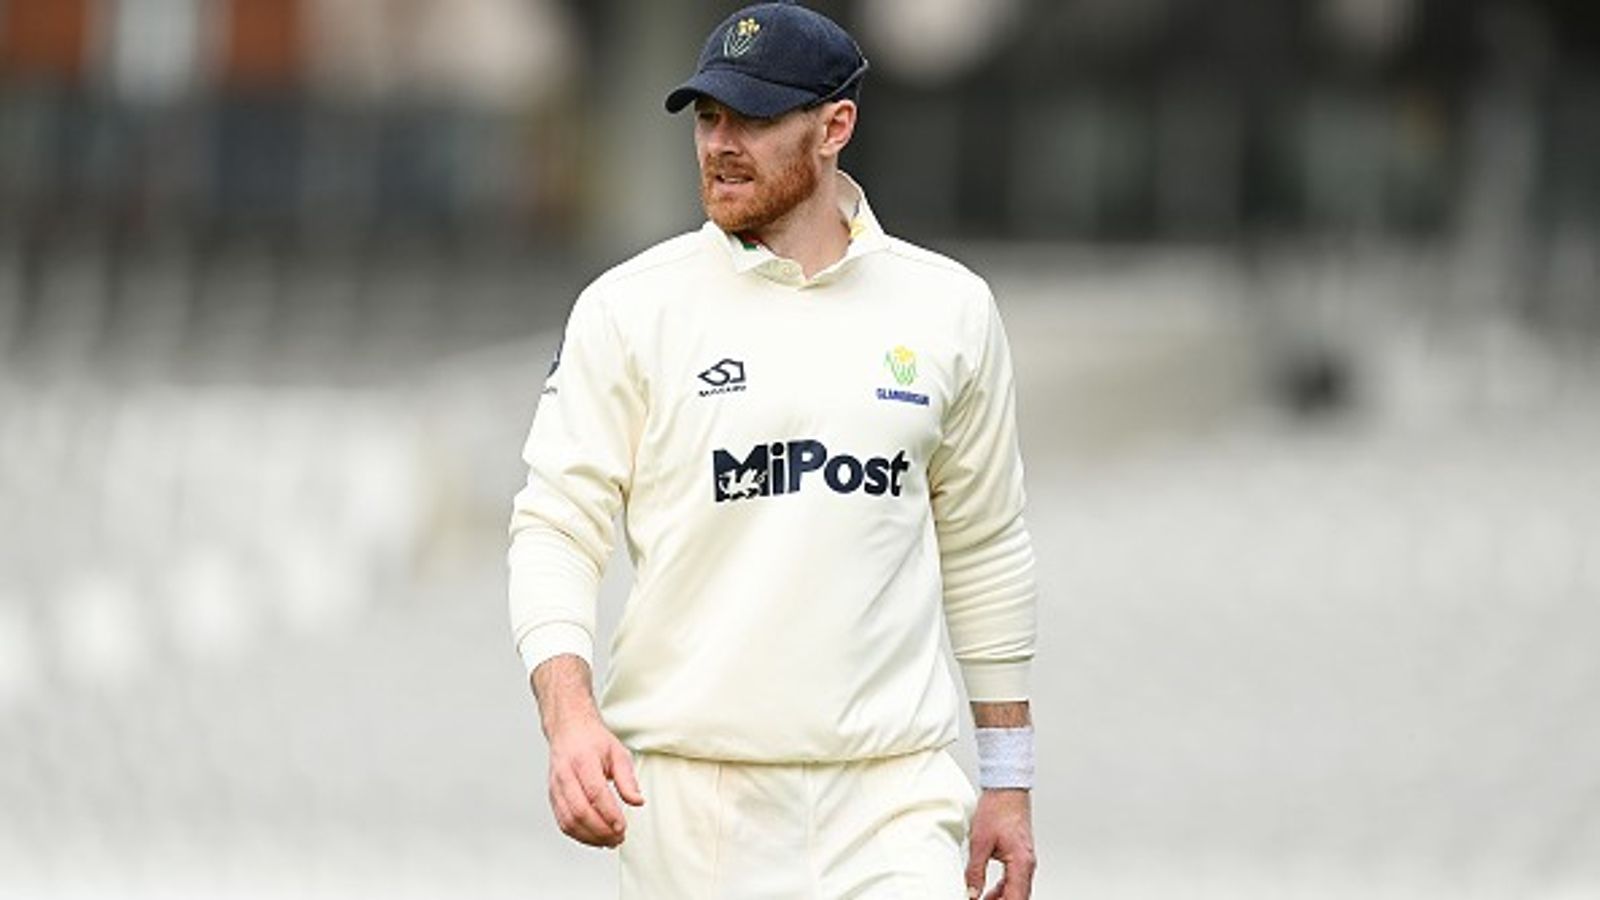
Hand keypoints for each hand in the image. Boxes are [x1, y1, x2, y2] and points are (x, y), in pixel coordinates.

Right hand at [545, 710, 644, 847]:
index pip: (595, 792)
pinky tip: (595, 837)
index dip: (609, 813)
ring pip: (568, 821)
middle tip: (618, 837)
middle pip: (579, 811)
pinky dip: (579, 835)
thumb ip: (627, 779)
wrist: (568, 730)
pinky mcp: (553, 797)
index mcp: (583, 760)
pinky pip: (563, 822)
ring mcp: (556, 787)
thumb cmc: (593, 741)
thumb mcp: (617, 753)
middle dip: (601, 830)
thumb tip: (637, 801)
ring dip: (590, 837)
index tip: (622, 827)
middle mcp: (565, 775)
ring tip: (609, 841)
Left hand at [965, 788, 1035, 899]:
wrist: (1007, 789)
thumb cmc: (998, 809)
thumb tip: (971, 893)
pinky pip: (1015, 881)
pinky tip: (990, 892)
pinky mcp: (1021, 857)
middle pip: (1018, 897)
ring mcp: (1026, 861)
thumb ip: (975, 871)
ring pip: (1017, 891)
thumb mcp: (979, 842)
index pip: (1015, 899)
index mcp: (1021, 863)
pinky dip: (1004, 890)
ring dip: (1002, 899)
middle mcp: (1028, 865)